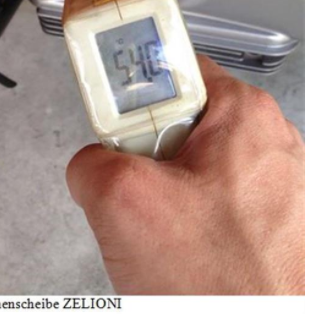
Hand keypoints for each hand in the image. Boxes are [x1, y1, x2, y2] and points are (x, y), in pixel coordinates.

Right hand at [66, 55, 303, 294]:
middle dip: (139, 161)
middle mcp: (263, 144)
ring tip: (161, 234)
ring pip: (181, 171)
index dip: (125, 92)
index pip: (166, 69)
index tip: (108, 118)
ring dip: (157, 200)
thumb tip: (89, 164)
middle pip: (170, 123)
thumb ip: (89, 161)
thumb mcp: (122, 202)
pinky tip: (180, 255)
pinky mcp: (263, 223)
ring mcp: (266, 187)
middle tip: (137, 194)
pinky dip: (180, 227)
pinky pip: (200, 206)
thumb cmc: (228, 287)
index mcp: (242, 115)